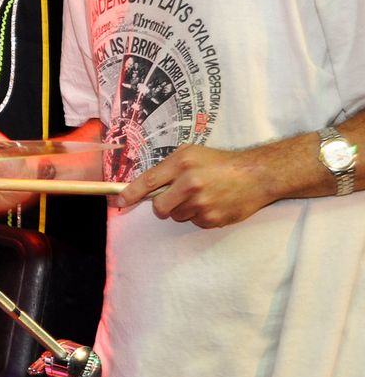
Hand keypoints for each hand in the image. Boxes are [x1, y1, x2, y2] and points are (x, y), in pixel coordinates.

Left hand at [114, 143, 275, 227]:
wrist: (256, 175)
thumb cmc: (220, 162)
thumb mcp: (191, 154)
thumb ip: (167, 168)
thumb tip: (145, 186)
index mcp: (182, 163)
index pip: (148, 182)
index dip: (130, 194)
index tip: (119, 202)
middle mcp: (190, 184)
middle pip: (159, 207)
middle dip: (162, 206)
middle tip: (174, 198)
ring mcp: (202, 203)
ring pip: (177, 216)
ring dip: (184, 209)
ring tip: (202, 196)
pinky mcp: (213, 218)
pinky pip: (194, 222)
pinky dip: (199, 216)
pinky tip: (212, 203)